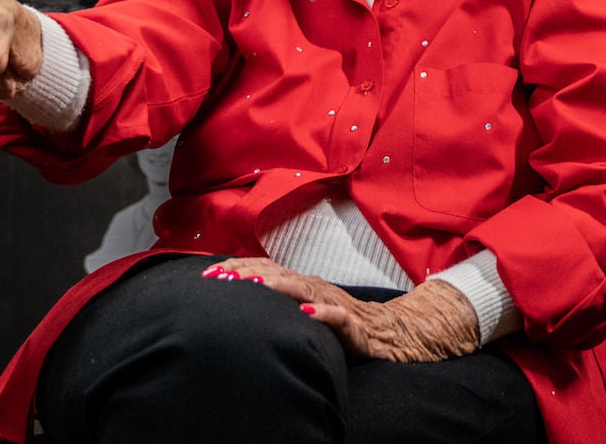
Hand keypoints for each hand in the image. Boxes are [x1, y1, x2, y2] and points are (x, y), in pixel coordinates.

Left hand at [206, 259, 480, 360]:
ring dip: (279, 287)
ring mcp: (337, 305)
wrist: (397, 335)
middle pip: (280, 276)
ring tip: (254, 286)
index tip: (208, 275)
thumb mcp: (310, 311)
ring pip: (305, 290)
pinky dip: (323, 314)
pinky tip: (307, 314)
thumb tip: (243, 298)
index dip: (239, 270)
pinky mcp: (355, 326)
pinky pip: (339, 318)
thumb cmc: (348, 324)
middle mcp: (319, 289)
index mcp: (305, 286)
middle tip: (219, 279)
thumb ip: (283, 303)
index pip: (268, 271)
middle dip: (248, 275)